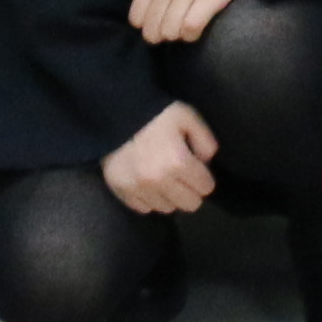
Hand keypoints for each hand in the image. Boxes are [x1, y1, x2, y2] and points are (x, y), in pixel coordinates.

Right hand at [100, 100, 220, 216]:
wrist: (115, 115)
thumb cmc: (155, 114)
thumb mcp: (187, 116)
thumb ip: (205, 140)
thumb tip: (206, 163)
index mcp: (178, 162)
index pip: (206, 187)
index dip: (205, 177)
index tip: (198, 169)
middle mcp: (159, 181)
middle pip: (190, 204)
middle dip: (191, 190)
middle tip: (183, 176)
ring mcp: (139, 189)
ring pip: (167, 208)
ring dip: (169, 196)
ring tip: (163, 177)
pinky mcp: (122, 192)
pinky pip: (144, 208)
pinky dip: (149, 198)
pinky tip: (147, 181)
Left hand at [130, 0, 242, 46]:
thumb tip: (147, 15)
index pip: (136, 17)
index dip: (146, 26)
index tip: (158, 24)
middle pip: (152, 29)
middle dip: (161, 34)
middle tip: (173, 29)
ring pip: (170, 32)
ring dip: (178, 34)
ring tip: (186, 26)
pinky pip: (190, 29)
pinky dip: (191, 35)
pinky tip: (196, 29)